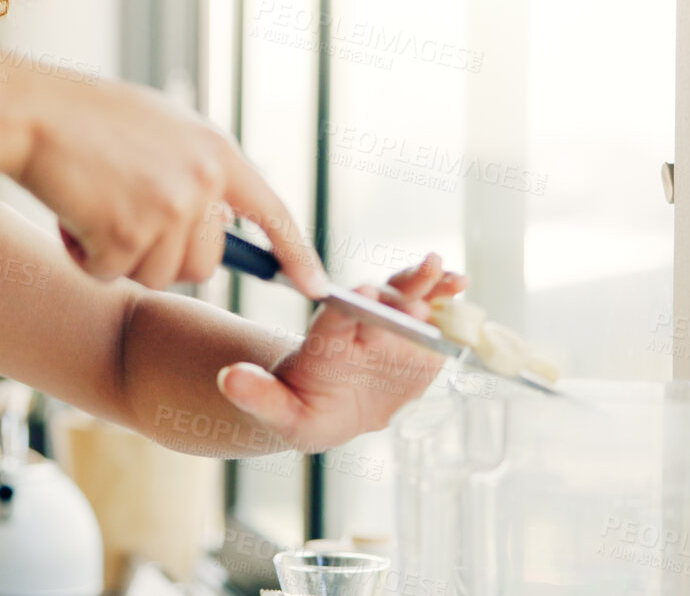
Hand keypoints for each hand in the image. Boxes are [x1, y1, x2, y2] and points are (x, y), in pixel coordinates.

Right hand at [7, 69, 326, 295]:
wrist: (33, 112)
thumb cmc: (88, 118)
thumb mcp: (164, 127)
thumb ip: (199, 170)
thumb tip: (221, 221)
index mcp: (217, 152)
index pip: (272, 212)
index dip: (295, 252)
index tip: (315, 286)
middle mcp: (203, 182)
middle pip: (202, 265)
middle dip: (162, 258)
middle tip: (122, 219)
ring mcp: (168, 208)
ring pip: (156, 276)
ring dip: (120, 258)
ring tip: (94, 208)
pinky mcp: (128, 232)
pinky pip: (111, 275)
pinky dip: (86, 258)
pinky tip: (72, 216)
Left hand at [213, 255, 467, 451]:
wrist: (327, 405)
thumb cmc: (301, 408)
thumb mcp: (278, 413)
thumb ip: (258, 395)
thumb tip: (229, 380)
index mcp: (325, 340)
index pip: (337, 317)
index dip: (354, 307)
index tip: (369, 295)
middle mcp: (357, 325)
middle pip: (378, 301)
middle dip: (399, 291)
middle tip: (423, 278)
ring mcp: (388, 328)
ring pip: (406, 299)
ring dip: (426, 285)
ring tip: (447, 275)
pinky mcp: (416, 339)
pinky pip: (431, 314)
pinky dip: (446, 299)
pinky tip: (460, 287)